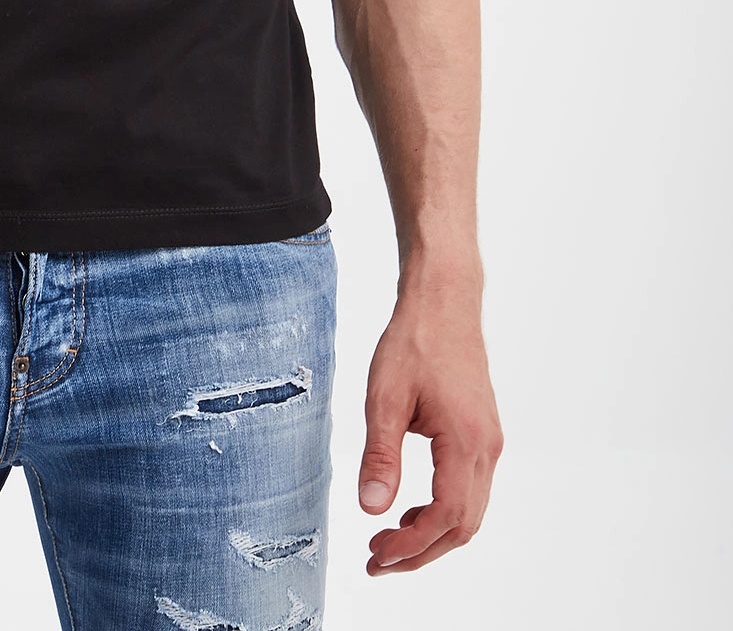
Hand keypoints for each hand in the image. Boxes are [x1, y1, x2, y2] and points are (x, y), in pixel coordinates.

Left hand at [357, 273, 502, 574]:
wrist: (444, 300)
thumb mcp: (384, 397)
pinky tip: (411, 508)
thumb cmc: (415, 341)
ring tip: (389, 540)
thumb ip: (380, 456)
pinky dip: (443, 510)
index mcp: (465, 441)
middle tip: (377, 560)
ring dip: (432, 534)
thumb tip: (371, 509)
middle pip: (463, 525)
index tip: (376, 554)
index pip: (445, 517)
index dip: (411, 547)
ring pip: (470, 510)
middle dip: (421, 552)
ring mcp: (489, 441)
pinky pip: (470, 488)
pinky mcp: (483, 433)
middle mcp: (487, 447)